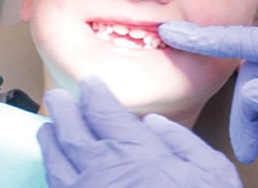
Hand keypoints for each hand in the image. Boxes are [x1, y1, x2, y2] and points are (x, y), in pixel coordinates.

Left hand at [37, 77, 242, 187]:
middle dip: (64, 110)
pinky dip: (52, 174)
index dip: (94, 94)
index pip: (104, 112)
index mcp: (135, 152)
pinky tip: (55, 169)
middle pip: (73, 131)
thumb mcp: (210, 172)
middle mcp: (103, 171)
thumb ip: (182, 141)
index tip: (90, 83)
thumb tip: (154, 123)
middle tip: (57, 98)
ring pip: (57, 162)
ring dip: (50, 140)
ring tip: (46, 128)